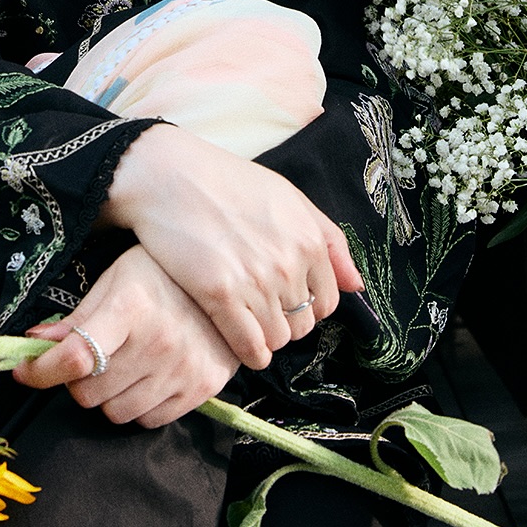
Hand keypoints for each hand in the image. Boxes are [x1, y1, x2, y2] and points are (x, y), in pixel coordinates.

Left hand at [12, 244, 238, 427]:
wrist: (227, 283)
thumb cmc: (161, 274)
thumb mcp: (116, 279)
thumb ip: (79, 317)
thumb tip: (35, 342)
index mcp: (131, 306)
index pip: (77, 355)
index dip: (41, 371)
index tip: (24, 370)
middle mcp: (158, 341)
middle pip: (89, 391)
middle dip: (77, 379)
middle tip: (86, 359)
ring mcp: (183, 368)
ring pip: (115, 412)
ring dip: (106, 395)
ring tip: (118, 366)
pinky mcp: (202, 388)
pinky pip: (149, 420)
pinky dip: (137, 405)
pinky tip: (144, 377)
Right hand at [100, 124, 362, 369]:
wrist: (169, 174)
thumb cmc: (226, 180)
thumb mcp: (287, 196)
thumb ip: (329, 239)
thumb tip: (357, 285)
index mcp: (309, 240)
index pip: (327, 302)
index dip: (305, 304)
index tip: (282, 297)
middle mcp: (289, 264)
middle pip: (302, 325)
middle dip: (284, 321)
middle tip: (258, 305)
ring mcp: (255, 282)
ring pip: (277, 340)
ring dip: (263, 336)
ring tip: (243, 317)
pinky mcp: (220, 295)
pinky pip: (250, 348)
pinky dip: (247, 352)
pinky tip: (235, 338)